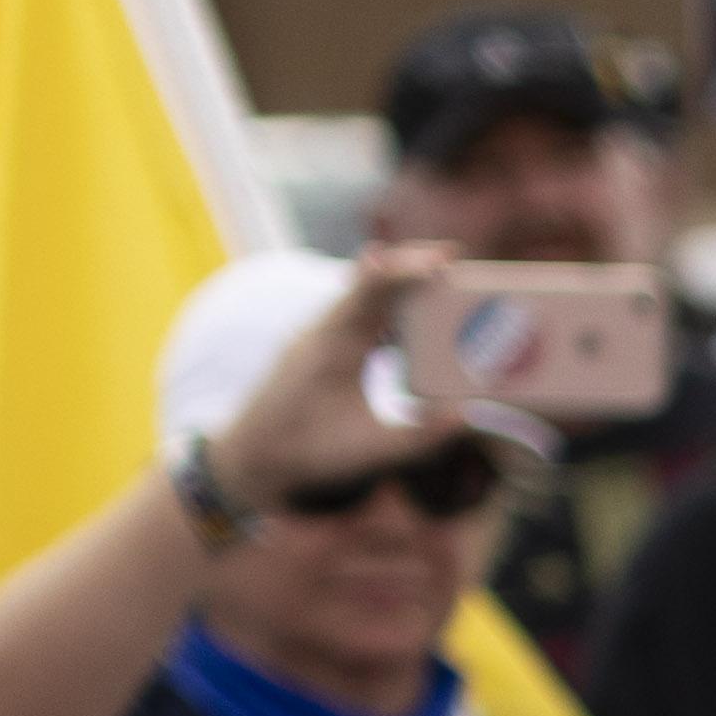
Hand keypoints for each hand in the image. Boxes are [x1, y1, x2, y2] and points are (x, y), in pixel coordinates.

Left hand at [210, 245, 467, 518]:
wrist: (248, 458)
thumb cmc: (306, 452)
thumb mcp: (370, 451)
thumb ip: (421, 436)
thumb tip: (468, 416)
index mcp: (335, 344)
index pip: (373, 289)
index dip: (409, 269)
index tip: (446, 260)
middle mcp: (323, 330)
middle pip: (369, 281)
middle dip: (410, 265)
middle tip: (452, 258)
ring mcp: (316, 337)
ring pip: (359, 296)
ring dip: (396, 285)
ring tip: (436, 282)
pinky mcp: (315, 349)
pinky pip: (352, 314)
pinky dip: (382, 308)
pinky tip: (403, 323)